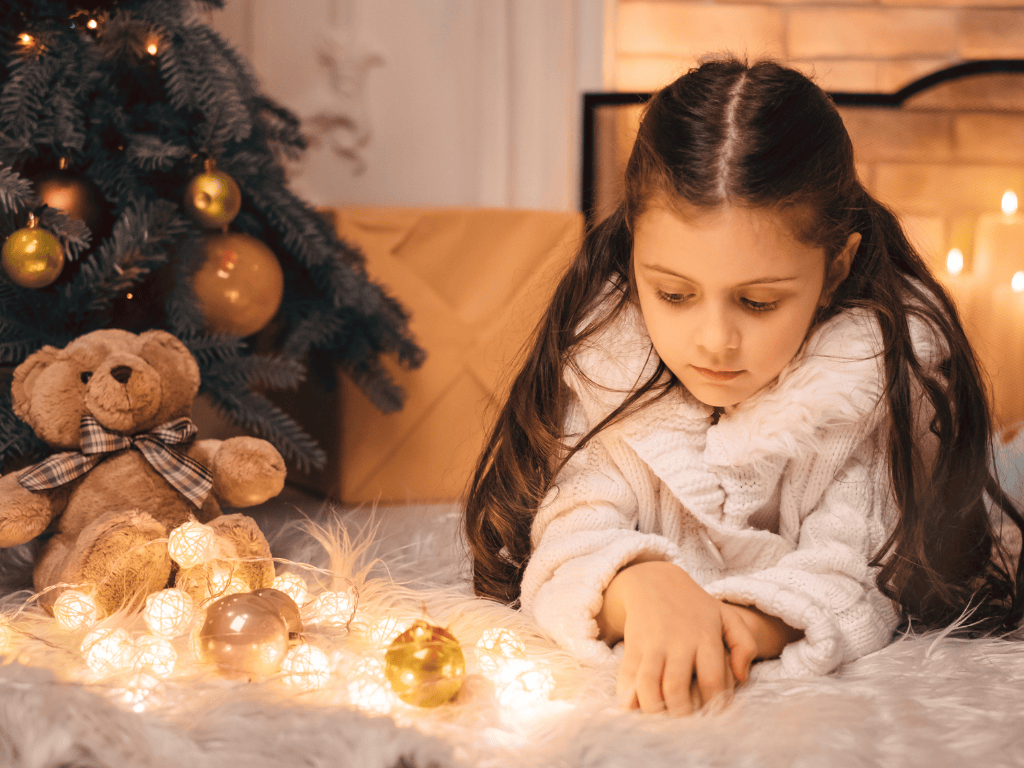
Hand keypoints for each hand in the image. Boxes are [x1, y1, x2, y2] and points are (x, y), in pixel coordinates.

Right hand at [597, 561, 757, 715]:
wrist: (654, 580)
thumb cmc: (695, 605)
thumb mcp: (726, 616)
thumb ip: (744, 644)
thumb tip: (742, 677)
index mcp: (704, 636)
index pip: (712, 680)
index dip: (713, 704)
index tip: (713, 716)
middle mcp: (678, 641)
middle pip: (677, 689)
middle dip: (680, 714)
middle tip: (684, 726)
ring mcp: (653, 644)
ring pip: (649, 686)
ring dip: (654, 710)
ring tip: (662, 720)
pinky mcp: (633, 645)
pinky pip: (628, 677)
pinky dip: (629, 697)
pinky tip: (636, 708)